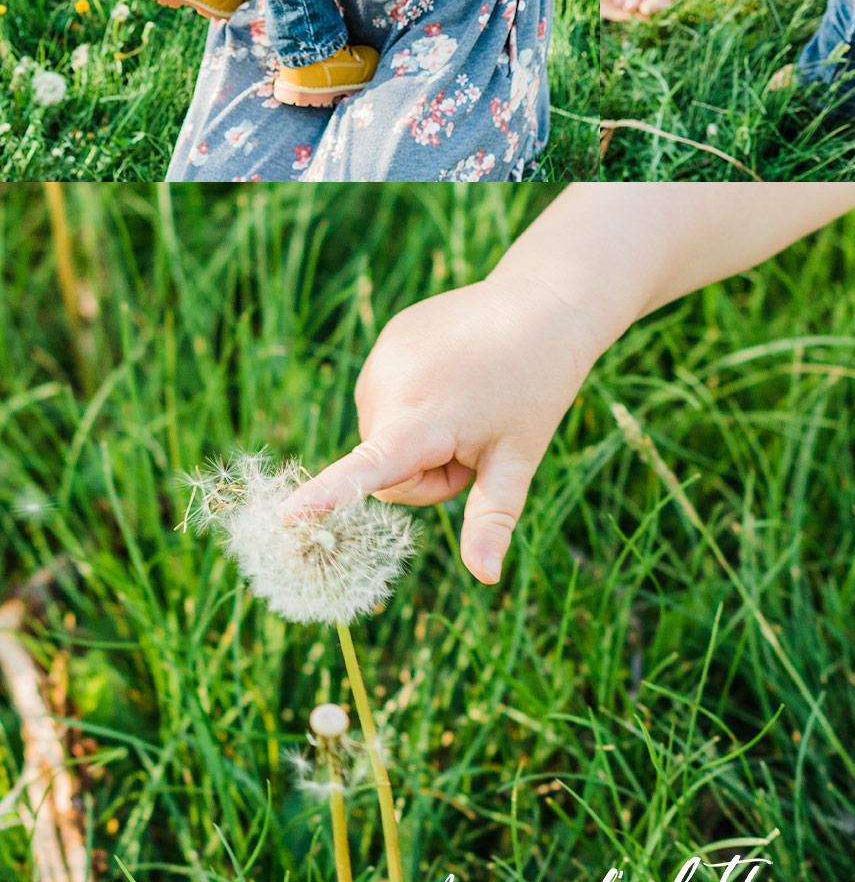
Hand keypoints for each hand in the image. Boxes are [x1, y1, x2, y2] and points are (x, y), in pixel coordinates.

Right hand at [281, 276, 599, 583]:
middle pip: (385, 472)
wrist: (541, 303)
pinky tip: (453, 374)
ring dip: (417, 437)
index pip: (370, 467)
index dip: (328, 495)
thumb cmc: (537, 387)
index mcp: (427, 419)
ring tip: (466, 401)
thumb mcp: (519, 458)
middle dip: (424, 472)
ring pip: (382, 436)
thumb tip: (485, 578)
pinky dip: (413, 401)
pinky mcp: (388, 339)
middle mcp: (393, 385)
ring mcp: (386, 357)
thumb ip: (492, 519)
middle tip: (475, 438)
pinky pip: (387, 399)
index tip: (286, 515)